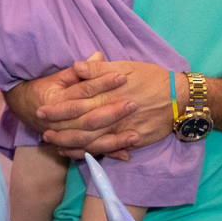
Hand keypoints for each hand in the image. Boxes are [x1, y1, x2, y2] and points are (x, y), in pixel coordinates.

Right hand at [4, 53, 134, 161]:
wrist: (24, 107)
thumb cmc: (45, 88)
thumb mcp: (59, 76)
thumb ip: (81, 70)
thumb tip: (99, 55)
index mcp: (58, 99)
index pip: (84, 90)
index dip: (103, 83)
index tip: (122, 77)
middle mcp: (60, 121)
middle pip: (89, 119)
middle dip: (112, 113)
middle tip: (132, 104)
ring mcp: (65, 136)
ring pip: (91, 140)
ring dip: (114, 140)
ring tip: (135, 135)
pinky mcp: (71, 146)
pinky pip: (91, 153)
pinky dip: (107, 154)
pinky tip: (126, 154)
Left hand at [39, 57, 174, 158]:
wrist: (179, 97)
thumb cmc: (151, 77)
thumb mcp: (125, 66)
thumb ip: (99, 69)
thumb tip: (76, 66)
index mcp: (108, 94)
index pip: (76, 103)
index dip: (57, 109)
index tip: (41, 110)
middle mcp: (112, 114)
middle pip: (80, 126)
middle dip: (60, 131)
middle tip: (43, 133)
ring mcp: (122, 130)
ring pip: (91, 141)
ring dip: (72, 145)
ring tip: (55, 146)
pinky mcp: (131, 141)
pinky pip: (107, 150)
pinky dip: (92, 153)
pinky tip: (79, 154)